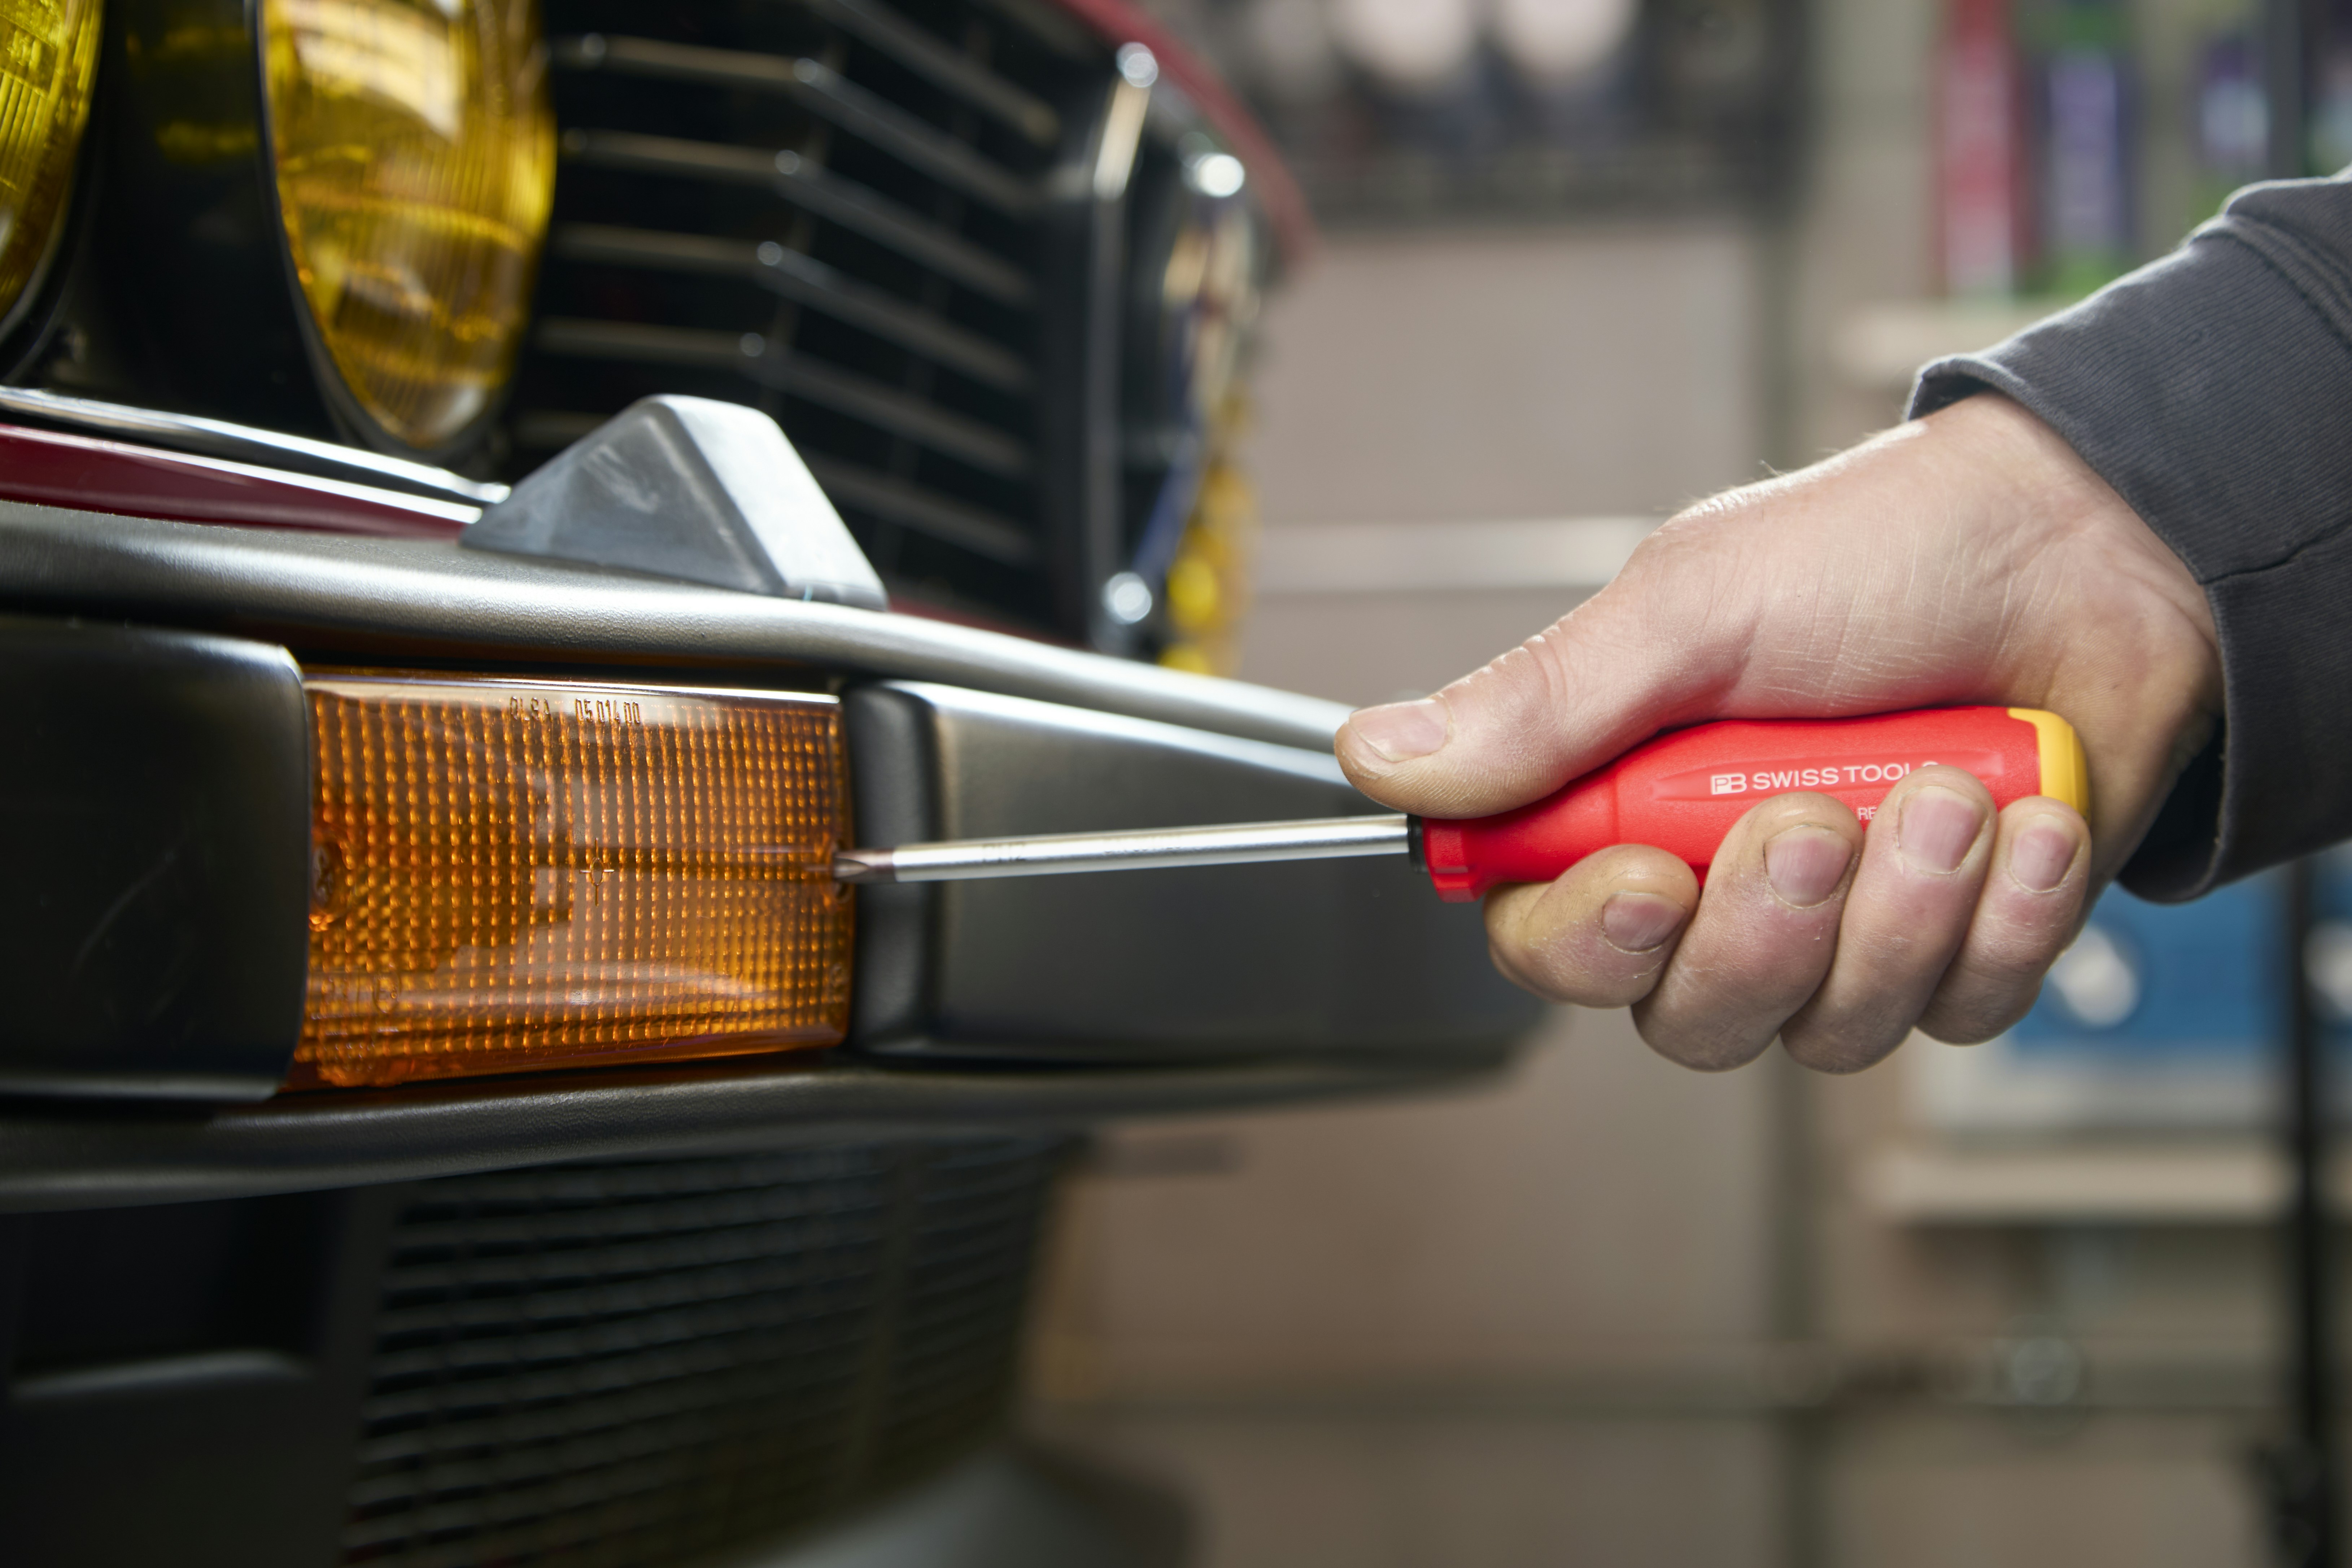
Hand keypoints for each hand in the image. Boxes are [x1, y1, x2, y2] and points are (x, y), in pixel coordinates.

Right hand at [1334, 394, 2222, 1072]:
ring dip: (1899, 911)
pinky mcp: (1960, 955)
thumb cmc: (1885, 557)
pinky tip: (2021, 822)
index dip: (1587, 939)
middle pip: (1687, 1016)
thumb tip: (1376, 755)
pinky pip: (1958, 1011)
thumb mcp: (1694, 608)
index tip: (1649, 876)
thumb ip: (1543, 704)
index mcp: (1633, 805)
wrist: (2091, 552)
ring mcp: (1845, 933)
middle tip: (1818, 817)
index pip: (1548, 939)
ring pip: (1827, 1029)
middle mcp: (1725, 887)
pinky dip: (2001, 916)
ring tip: (1951, 792)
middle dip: (1763, 929)